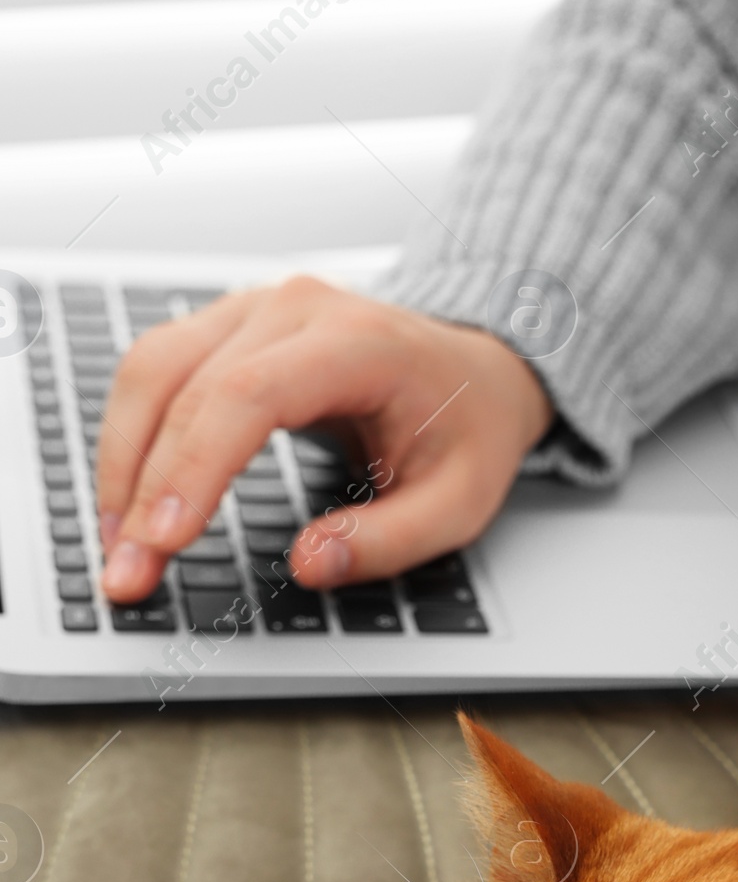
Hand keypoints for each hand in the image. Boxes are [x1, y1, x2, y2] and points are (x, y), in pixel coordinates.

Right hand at [95, 276, 551, 600]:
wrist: (476, 370)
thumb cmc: (468, 431)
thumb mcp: (459, 503)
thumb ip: (389, 540)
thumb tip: (310, 566)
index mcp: (354, 341)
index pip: (246, 394)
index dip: (193, 467)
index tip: (162, 538)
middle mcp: (291, 309)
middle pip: (183, 385)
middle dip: (142, 487)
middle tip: (126, 572)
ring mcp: (251, 310)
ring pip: (150, 371)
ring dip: (120, 461)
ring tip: (117, 545)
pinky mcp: (227, 329)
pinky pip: (156, 372)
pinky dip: (132, 437)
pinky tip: (129, 499)